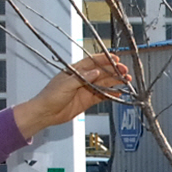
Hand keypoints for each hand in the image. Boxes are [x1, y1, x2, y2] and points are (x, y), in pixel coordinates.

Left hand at [13, 53, 131, 137]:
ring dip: (115, 81)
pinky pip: (102, 95)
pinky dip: (111, 94)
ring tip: (126, 80)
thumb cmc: (49, 97)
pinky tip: (118, 93)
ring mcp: (86, 89)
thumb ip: (82, 78)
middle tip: (124, 71)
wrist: (45, 113)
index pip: (92, 62)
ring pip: (104, 83)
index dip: (104, 59)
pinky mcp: (87, 100)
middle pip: (101, 72)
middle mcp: (82, 78)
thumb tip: (95, 72)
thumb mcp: (65, 85)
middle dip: (114, 70)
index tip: (116, 59)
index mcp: (75, 71)